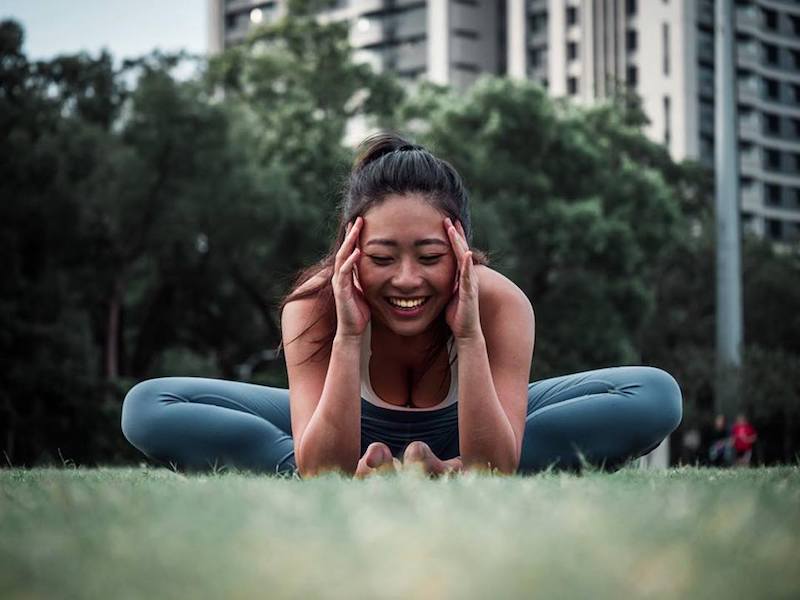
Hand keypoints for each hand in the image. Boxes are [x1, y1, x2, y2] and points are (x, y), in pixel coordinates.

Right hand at [332, 216, 370, 336]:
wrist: (353, 330)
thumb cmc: (360, 310)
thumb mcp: (365, 288)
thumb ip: (365, 276)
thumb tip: (377, 265)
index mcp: (346, 274)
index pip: (349, 250)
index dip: (353, 236)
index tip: (360, 222)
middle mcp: (340, 276)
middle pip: (344, 249)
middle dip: (351, 234)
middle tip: (358, 218)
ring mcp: (339, 283)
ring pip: (342, 258)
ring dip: (350, 243)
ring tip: (356, 229)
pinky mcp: (341, 292)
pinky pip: (344, 274)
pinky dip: (350, 262)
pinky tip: (357, 252)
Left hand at [444, 217, 480, 339]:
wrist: (467, 332)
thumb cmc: (457, 315)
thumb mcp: (447, 294)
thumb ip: (443, 283)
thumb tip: (431, 276)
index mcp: (461, 276)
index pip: (457, 252)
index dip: (453, 237)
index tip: (447, 222)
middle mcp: (468, 276)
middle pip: (461, 250)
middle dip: (456, 234)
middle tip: (449, 218)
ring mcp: (470, 283)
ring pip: (464, 259)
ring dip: (459, 243)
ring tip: (454, 228)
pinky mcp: (469, 293)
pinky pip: (467, 276)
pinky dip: (466, 264)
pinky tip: (465, 254)